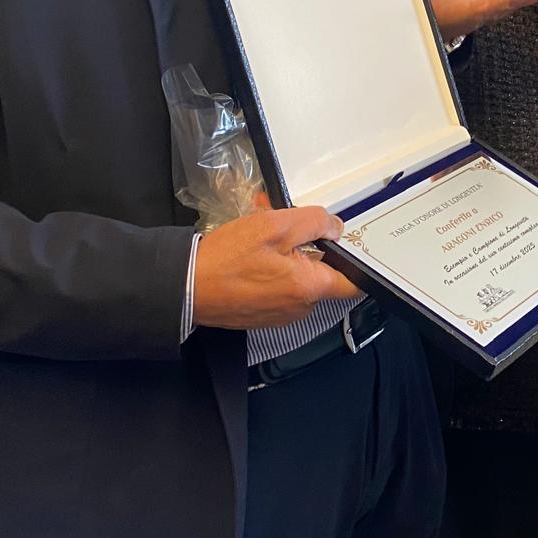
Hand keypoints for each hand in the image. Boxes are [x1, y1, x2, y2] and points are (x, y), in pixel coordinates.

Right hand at [191, 205, 358, 328]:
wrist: (183, 289)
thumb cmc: (224, 261)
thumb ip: (314, 222)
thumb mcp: (274, 226)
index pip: (353, 282)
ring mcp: (280, 314)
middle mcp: (299, 307)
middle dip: (307, 248)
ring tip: (261, 237)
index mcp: (309, 287)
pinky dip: (270, 270)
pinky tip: (250, 254)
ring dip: (285, 256)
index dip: (352, 259)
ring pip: (296, 279)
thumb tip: (335, 226)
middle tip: (284, 228)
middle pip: (320, 273)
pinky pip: (277, 288)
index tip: (343, 245)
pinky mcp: (262, 314)